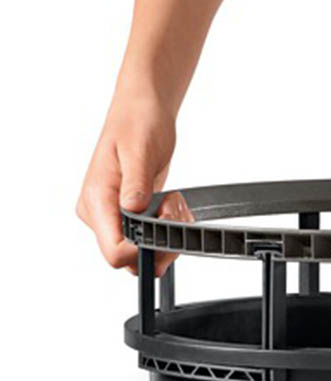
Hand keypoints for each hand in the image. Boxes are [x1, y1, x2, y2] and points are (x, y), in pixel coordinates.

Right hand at [76, 93, 191, 275]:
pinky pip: (151, 240)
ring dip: (169, 235)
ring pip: (144, 253)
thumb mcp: (139, 151)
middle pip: (131, 259)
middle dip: (161, 242)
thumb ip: (136, 184)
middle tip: (173, 209)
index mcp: (95, 200)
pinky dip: (170, 229)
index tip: (162, 228)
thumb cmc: (137, 123)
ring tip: (174, 203)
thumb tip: (133, 209)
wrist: (143, 111)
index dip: (142, 251)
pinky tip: (172, 206)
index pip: (113, 251)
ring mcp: (114, 217)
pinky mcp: (129, 216)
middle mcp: (100, 214)